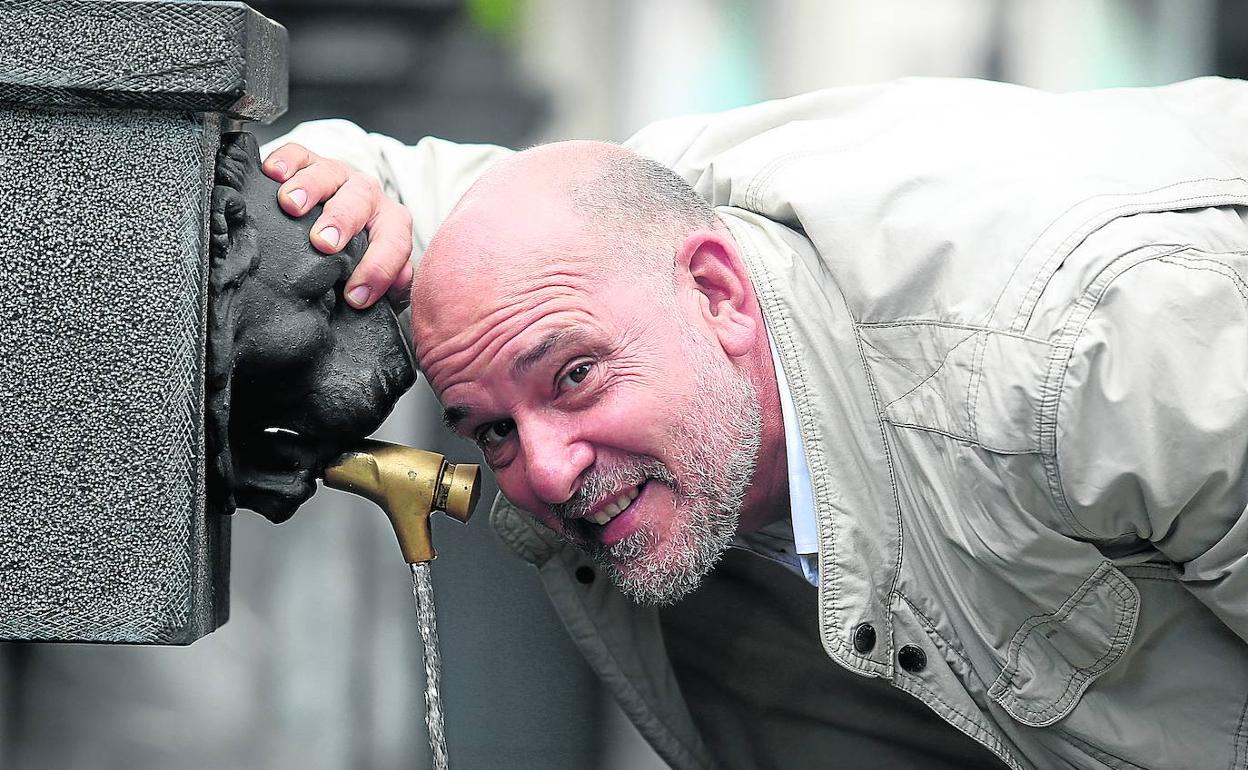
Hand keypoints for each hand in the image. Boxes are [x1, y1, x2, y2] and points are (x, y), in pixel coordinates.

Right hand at [262, 143, 413, 307]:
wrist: (340, 215)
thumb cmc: (358, 250)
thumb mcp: (378, 267)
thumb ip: (392, 278)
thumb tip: (399, 282)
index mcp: (392, 222)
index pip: (394, 243)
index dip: (377, 271)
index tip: (354, 297)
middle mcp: (368, 194)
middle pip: (362, 200)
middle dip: (343, 221)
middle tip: (324, 242)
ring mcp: (338, 175)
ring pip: (329, 173)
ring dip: (310, 188)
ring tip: (291, 204)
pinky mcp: (308, 161)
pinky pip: (297, 154)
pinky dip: (285, 161)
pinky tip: (273, 174)